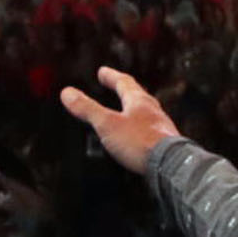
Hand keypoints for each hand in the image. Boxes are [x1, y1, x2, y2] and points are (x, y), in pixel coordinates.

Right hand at [56, 67, 182, 176]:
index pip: (124, 83)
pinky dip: (141, 128)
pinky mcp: (164, 143)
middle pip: (137, 95)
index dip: (111, 77)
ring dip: (134, 109)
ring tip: (126, 110)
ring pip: (146, 112)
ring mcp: (160, 126)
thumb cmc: (140, 142)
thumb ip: (87, 109)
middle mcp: (152, 110)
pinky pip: (150, 130)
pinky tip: (138, 137)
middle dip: (125, 90)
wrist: (170, 164)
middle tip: (116, 87)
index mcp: (138, 101)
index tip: (103, 72)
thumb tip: (67, 93)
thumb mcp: (107, 124)